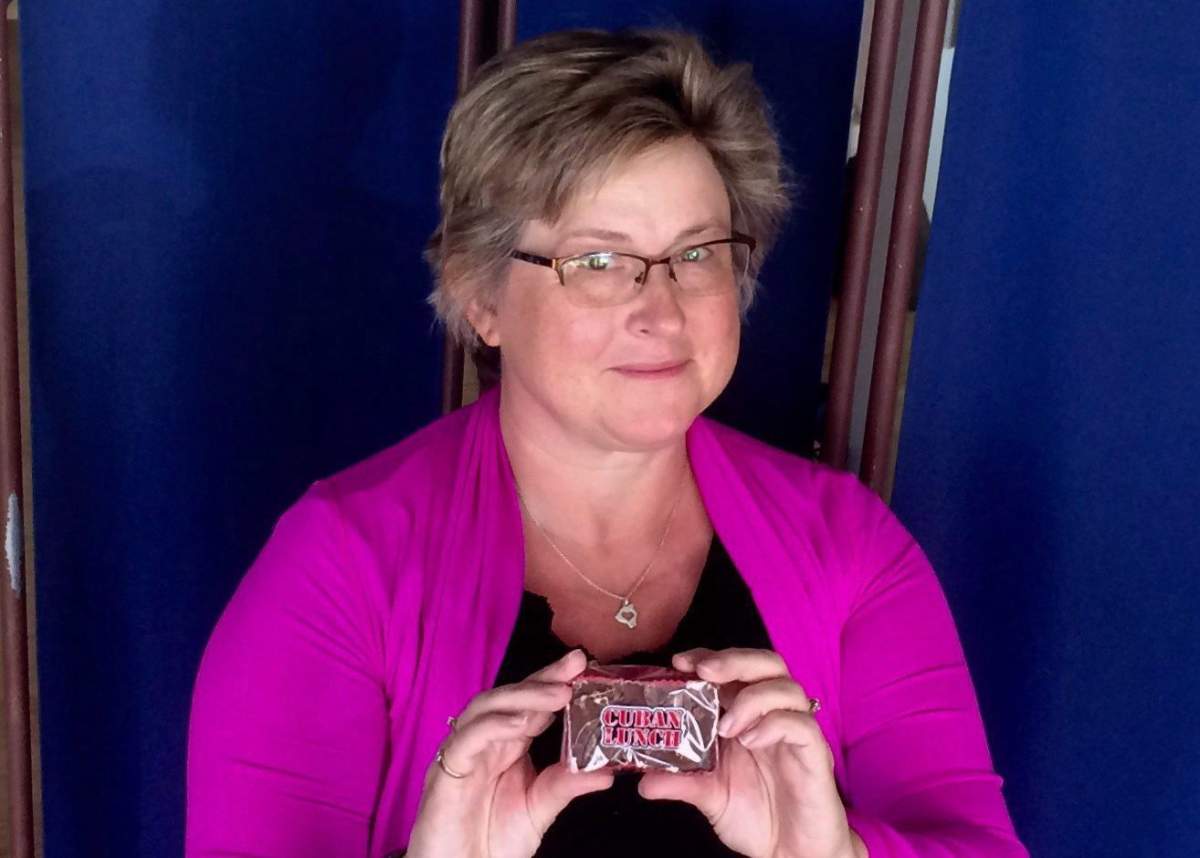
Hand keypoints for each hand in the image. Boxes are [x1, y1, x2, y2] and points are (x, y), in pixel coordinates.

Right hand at [406, 650, 613, 857]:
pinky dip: (492, 726)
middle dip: (542, 678)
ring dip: (521, 696)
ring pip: (485, 707)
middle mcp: (484, 742)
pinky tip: (519, 724)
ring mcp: (463, 753)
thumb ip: (566, 785)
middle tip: (574, 666)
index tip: (583, 663)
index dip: (553, 680)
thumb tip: (608, 771)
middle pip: (509, 696)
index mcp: (507, 745)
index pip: (530, 703)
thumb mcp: (540, 808)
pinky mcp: (445, 773)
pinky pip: (465, 740)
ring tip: (556, 694)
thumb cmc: (492, 842)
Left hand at [638, 648, 865, 857]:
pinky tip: (751, 741)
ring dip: (752, 697)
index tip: (680, 661)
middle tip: (704, 671)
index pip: (735, 669)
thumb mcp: (710, 796)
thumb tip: (643, 781)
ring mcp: (796, 733)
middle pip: (766, 663)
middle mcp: (773, 715)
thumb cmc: (758, 817)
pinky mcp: (815, 754)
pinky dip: (774, 725)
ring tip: (726, 726)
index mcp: (747, 715)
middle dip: (733, 659)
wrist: (792, 853)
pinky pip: (801, 725)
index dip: (710, 657)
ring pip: (787, 687)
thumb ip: (681, 782)